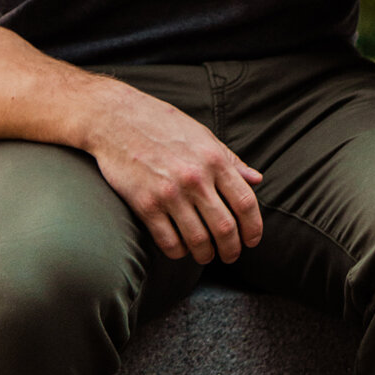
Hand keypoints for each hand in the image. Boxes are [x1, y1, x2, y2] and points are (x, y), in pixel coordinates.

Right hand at [83, 83, 263, 264]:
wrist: (117, 118)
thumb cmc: (163, 125)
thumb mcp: (202, 135)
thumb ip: (230, 160)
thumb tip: (257, 180)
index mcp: (213, 159)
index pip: (245, 203)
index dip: (253, 228)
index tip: (252, 240)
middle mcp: (195, 177)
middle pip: (225, 228)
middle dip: (232, 249)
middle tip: (230, 255)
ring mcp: (169, 192)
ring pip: (198, 241)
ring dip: (206, 255)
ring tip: (205, 255)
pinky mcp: (145, 205)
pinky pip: (169, 242)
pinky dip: (179, 252)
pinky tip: (180, 248)